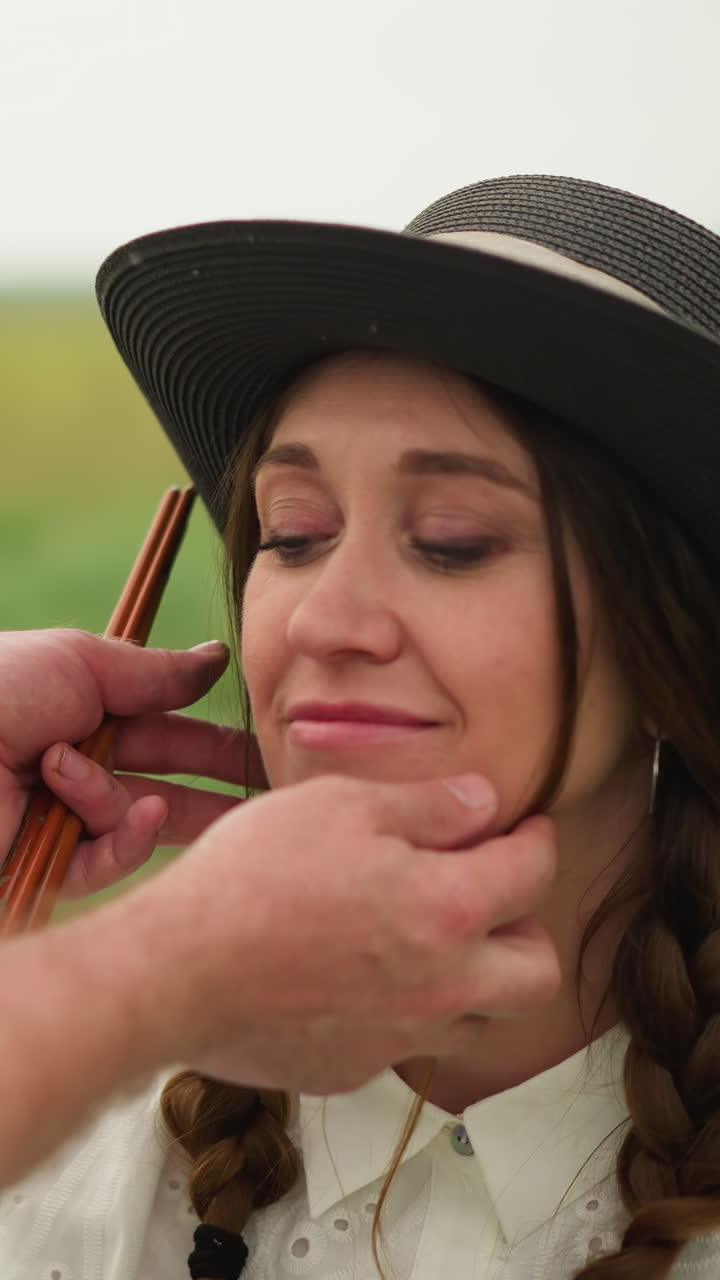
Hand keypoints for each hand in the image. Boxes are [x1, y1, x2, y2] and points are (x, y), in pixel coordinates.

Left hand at [0, 629, 266, 896]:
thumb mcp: (80, 662)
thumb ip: (155, 671)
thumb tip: (218, 658)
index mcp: (79, 713)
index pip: (164, 729)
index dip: (214, 737)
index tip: (267, 741)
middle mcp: (75, 767)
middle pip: (165, 781)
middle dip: (215, 785)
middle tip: (274, 791)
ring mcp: (61, 820)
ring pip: (140, 820)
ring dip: (129, 799)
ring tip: (95, 783)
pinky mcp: (48, 868)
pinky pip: (111, 859)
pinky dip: (124, 837)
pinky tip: (136, 814)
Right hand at [124, 773, 560, 1093]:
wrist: (175, 972)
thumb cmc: (254, 876)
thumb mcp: (342, 804)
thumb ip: (429, 806)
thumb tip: (486, 804)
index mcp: (449, 909)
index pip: (534, 873)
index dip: (535, 839)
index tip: (522, 828)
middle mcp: (443, 986)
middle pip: (537, 973)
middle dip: (527, 928)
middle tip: (487, 895)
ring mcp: (400, 1038)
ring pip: (480, 1020)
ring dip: (474, 978)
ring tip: (428, 939)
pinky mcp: (355, 1069)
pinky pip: (410, 1044)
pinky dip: (407, 1010)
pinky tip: (361, 976)